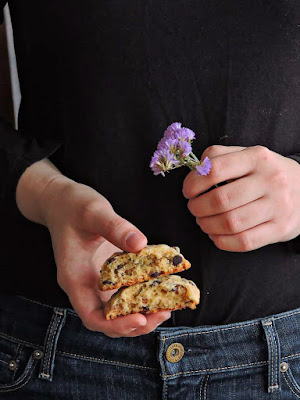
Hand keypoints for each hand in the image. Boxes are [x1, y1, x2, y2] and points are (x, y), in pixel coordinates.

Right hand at [41, 178, 170, 336]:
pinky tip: (160, 285)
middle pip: (108, 320)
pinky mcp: (107, 273)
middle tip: (164, 312)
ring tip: (167, 304)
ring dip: (142, 312)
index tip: (140, 320)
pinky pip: (124, 291)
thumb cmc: (72, 206)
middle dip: (136, 323)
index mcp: (74, 277)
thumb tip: (141, 243)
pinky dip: (142, 294)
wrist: (62, 202)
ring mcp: (95, 280)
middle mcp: (84, 285)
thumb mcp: (93, 212)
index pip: (92, 315)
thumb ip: (115, 227)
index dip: (116, 324)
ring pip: (118, 309)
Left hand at [183, 145, 299, 251]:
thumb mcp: (248, 155)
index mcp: (257, 157)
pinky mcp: (281, 229)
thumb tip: (195, 170)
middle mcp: (270, 180)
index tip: (188, 192)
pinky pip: (244, 241)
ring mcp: (278, 206)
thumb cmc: (266, 172)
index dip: (193, 183)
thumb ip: (219, 156)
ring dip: (207, 226)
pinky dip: (222, 241)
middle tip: (194, 209)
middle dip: (198, 208)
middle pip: (221, 200)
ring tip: (203, 222)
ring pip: (231, 223)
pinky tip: (216, 235)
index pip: (215, 170)